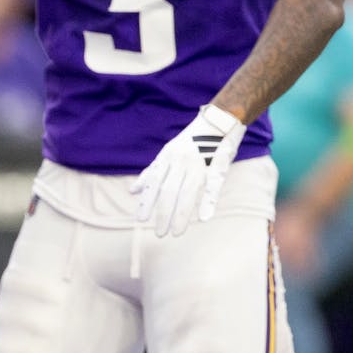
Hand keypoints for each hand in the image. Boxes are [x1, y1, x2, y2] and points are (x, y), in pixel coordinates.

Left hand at [131, 104, 244, 236]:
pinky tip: (204, 218)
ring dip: (181, 214)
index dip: (147, 201)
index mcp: (167, 157)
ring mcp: (199, 163)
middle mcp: (180, 161)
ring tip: (176, 232)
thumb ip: (151, 172)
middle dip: (163, 213)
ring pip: (188, 192)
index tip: (140, 219)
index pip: (154, 183)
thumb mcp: (167, 153)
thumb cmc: (191, 141)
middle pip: (169, 191)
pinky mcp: (219, 165)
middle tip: (159, 233)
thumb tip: (132, 191)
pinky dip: (208, 202)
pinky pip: (213, 186)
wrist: (219, 119)